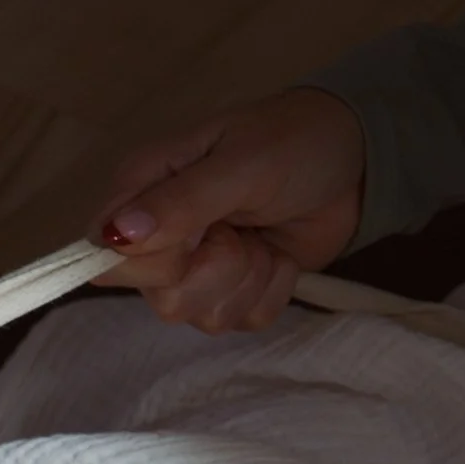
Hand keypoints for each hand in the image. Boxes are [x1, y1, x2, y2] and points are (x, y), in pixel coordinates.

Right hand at [95, 86, 367, 330]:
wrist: (357, 161)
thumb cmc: (297, 140)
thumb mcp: (242, 163)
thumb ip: (182, 201)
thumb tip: (116, 234)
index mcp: (144, 187)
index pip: (107, 256)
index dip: (154, 262)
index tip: (200, 233)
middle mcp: (160, 231)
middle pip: (160, 299)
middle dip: (217, 272)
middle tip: (241, 228)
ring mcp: (197, 266)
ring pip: (201, 316)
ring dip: (250, 279)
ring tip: (263, 235)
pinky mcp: (233, 289)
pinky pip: (240, 323)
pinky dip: (271, 291)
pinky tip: (278, 252)